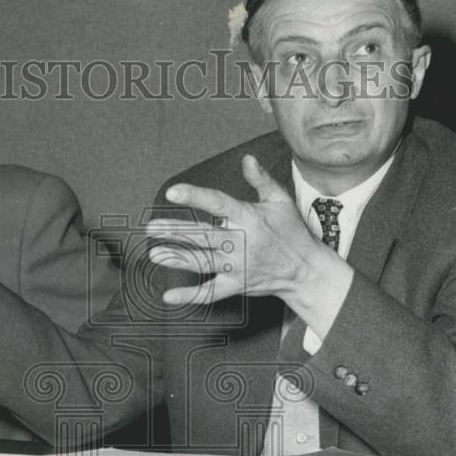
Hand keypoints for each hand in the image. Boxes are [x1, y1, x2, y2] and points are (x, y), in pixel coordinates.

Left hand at [146, 155, 352, 333]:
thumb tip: (247, 159)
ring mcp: (237, 266)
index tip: (172, 191)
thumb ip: (261, 180)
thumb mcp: (280, 201)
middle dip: (175, 231)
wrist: (305, 270)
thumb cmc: (291, 232)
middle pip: (202, 235)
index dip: (195, 196)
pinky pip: (210, 292)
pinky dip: (190, 295)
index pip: (217, 204)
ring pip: (201, 261)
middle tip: (150, 228)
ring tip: (155, 254)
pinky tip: (169, 296)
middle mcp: (240, 242)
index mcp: (248, 218)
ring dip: (176, 258)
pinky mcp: (236, 284)